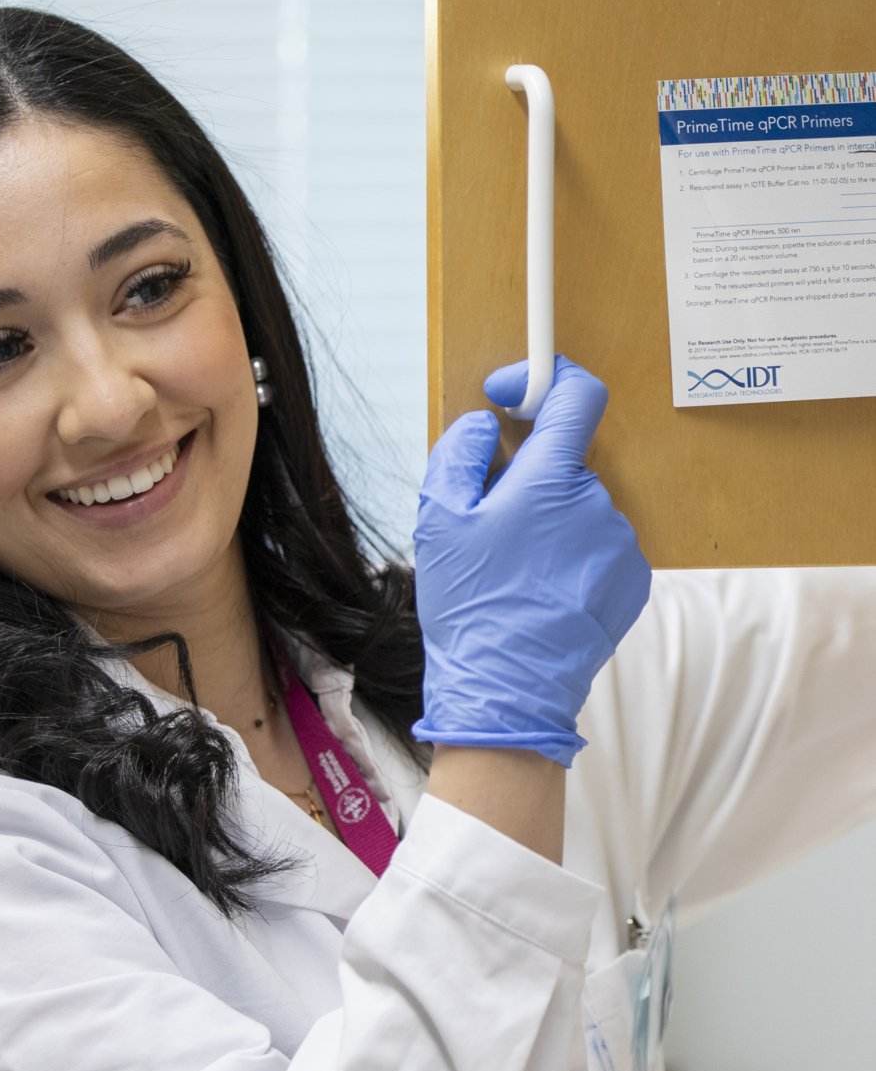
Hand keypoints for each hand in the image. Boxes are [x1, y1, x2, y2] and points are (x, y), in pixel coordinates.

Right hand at [411, 354, 651, 766]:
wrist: (507, 691)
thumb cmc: (471, 607)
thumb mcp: (437, 521)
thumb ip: (458, 453)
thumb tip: (485, 427)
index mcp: (551, 482)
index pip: (577, 396)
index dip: (545, 379)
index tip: (515, 392)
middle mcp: (599, 507)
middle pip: (565, 464)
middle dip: (527, 480)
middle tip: (489, 524)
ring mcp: (621, 547)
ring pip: (579, 510)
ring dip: (548, 524)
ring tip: (513, 572)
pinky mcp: (631, 583)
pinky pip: (597, 548)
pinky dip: (570, 558)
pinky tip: (538, 592)